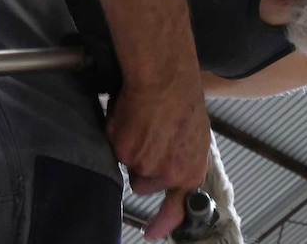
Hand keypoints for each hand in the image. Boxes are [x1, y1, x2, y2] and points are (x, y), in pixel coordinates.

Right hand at [107, 69, 209, 240]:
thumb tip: (170, 167)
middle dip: (142, 165)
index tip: (151, 234)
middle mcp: (166, 172)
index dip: (162, 223)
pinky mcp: (121, 150)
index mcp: (189, 169)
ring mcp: (142, 163)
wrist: (164, 77)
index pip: (176, 208)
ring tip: (142, 122)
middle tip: (150, 137)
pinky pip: (112, 147)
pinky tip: (130, 115)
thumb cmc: (182, 99)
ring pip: (127, 165)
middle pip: (143, 184)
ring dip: (129, 149)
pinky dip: (117, 132)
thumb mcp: (195, 135)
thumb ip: (182, 159)